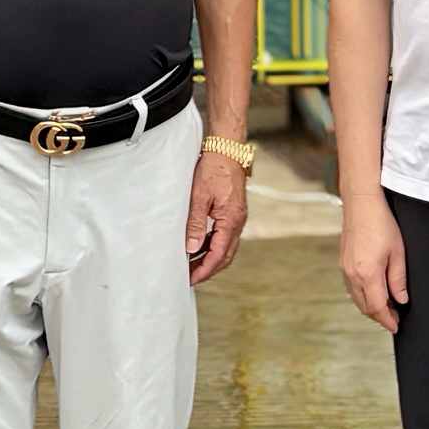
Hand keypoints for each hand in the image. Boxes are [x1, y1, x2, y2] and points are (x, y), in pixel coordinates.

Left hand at [186, 150, 249, 285]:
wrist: (227, 148)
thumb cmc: (214, 168)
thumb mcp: (199, 196)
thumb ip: (196, 223)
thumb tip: (192, 248)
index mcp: (231, 220)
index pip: (219, 255)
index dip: (204, 270)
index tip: (191, 279)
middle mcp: (238, 222)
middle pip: (225, 256)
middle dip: (208, 269)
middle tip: (190, 278)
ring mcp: (237, 217)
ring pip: (226, 247)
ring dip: (210, 258)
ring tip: (191, 265)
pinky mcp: (233, 212)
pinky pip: (225, 236)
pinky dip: (213, 246)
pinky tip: (199, 247)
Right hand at [339, 192, 407, 335]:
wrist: (361, 203)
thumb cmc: (381, 223)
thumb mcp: (398, 252)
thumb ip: (398, 279)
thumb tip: (401, 300)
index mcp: (367, 274)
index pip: (377, 307)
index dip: (387, 320)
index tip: (396, 326)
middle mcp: (352, 275)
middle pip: (365, 307)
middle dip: (379, 316)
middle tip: (394, 318)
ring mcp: (345, 269)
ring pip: (356, 299)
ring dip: (370, 307)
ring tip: (386, 307)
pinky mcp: (342, 262)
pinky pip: (351, 288)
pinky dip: (362, 296)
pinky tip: (373, 292)